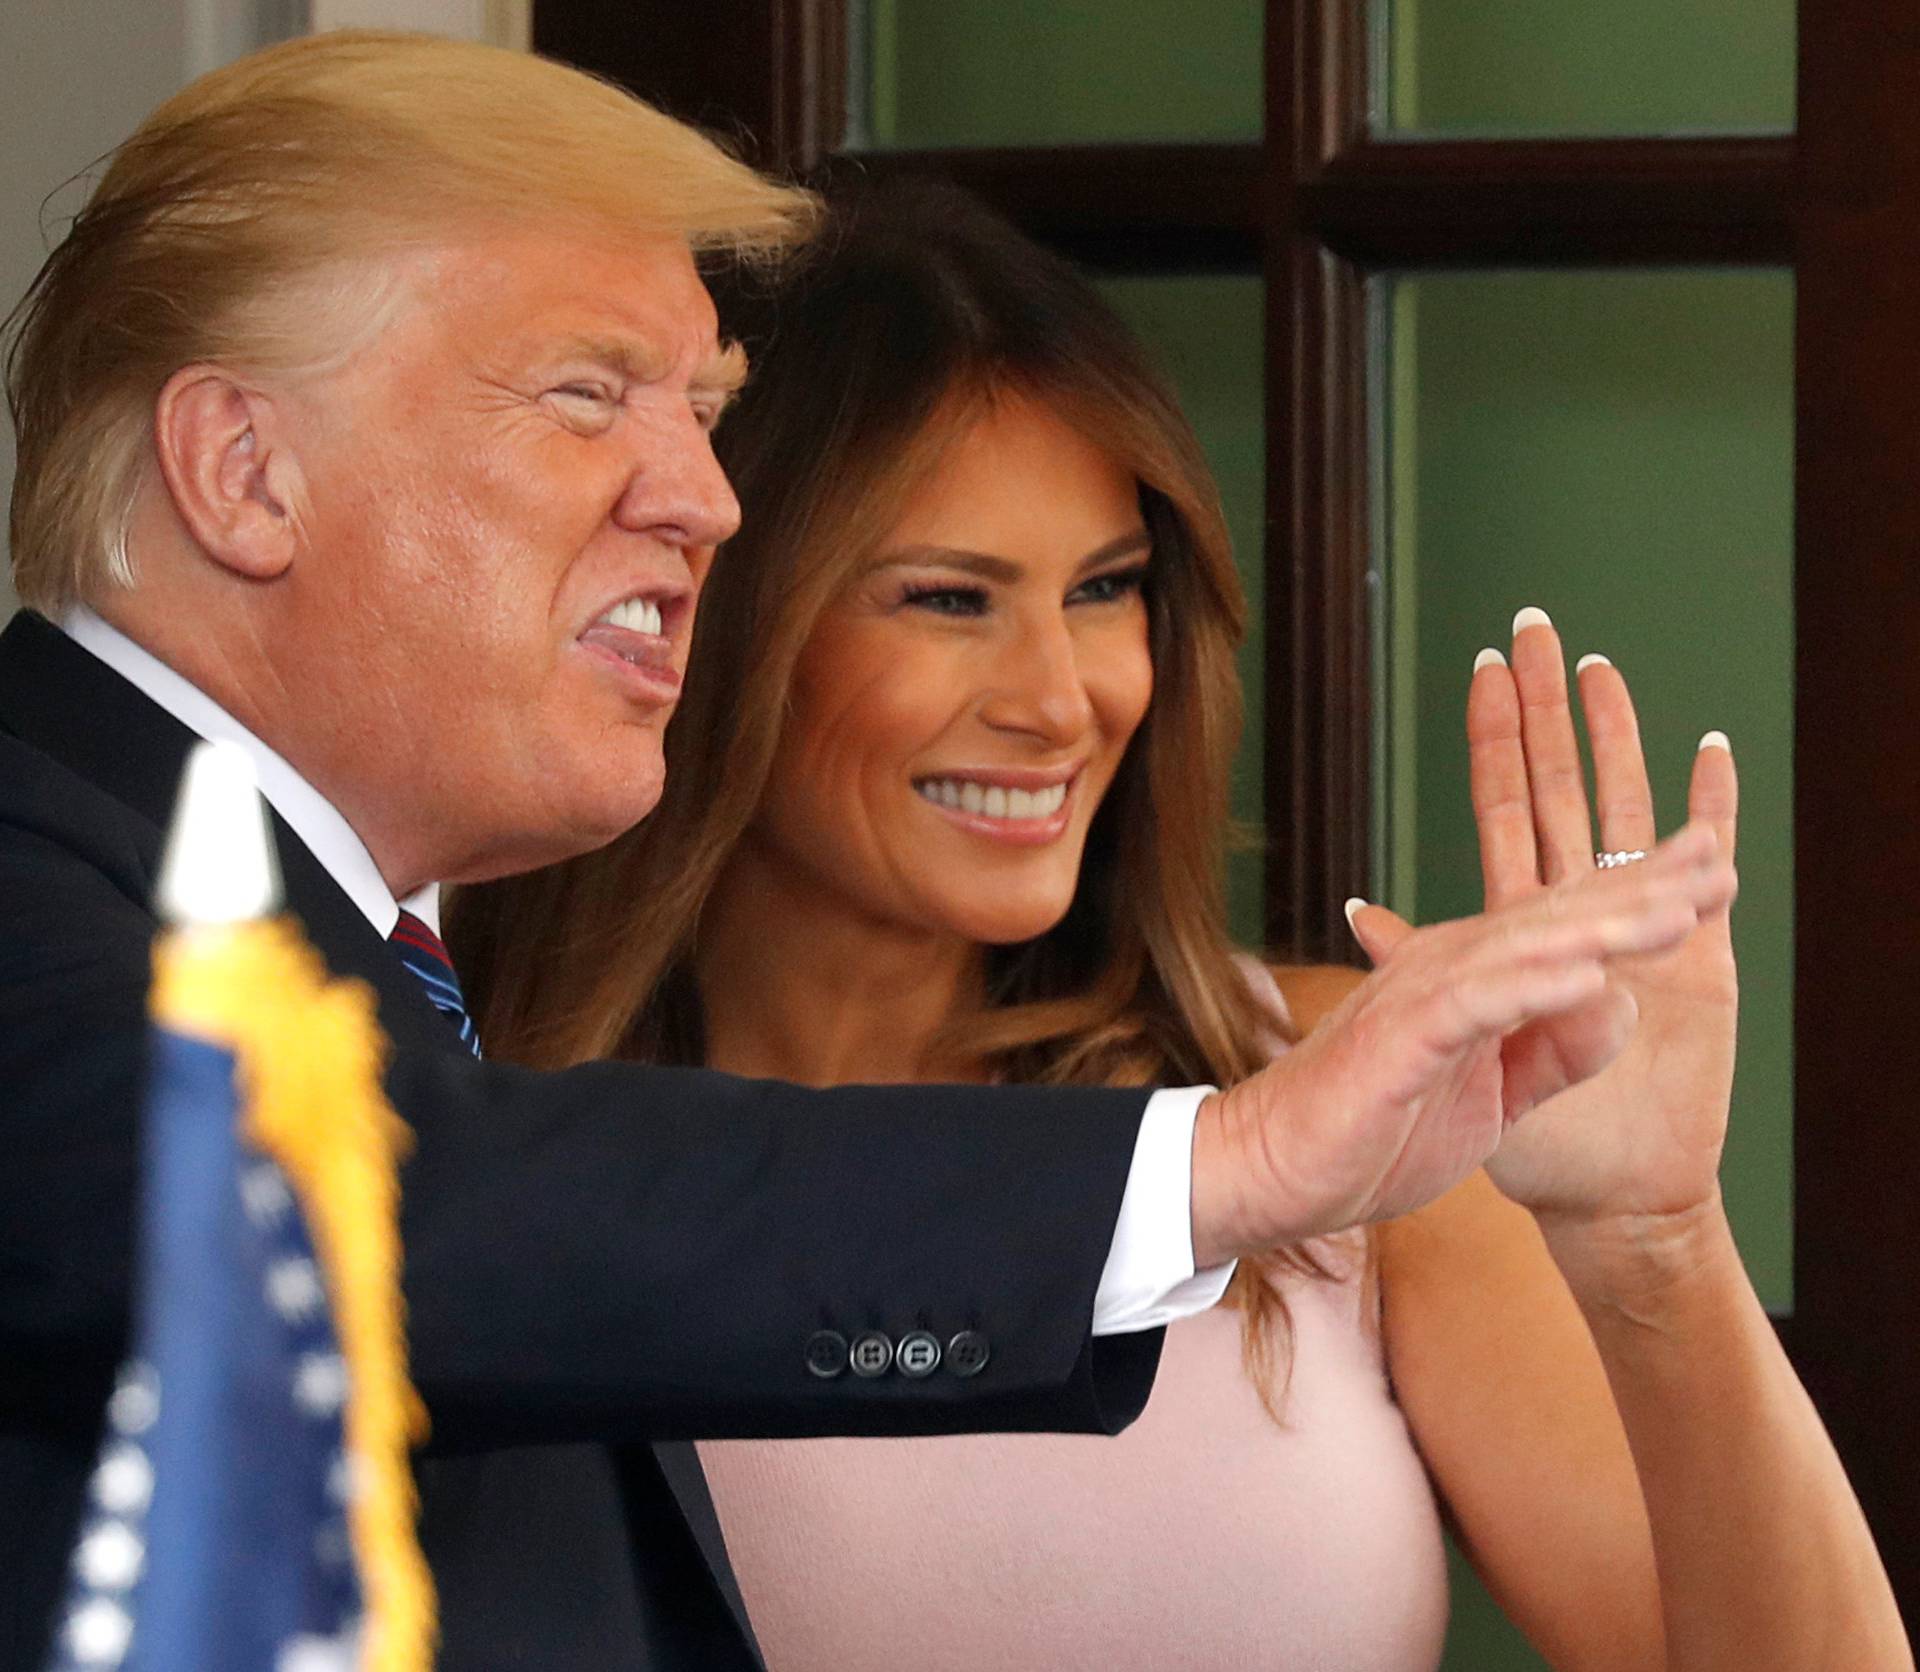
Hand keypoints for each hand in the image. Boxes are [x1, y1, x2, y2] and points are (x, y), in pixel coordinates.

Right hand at [1189, 821, 1735, 1263]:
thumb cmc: (1374, 1132)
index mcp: (1475, 977)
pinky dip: (1531, 988)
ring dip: (1603, 926)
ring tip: (1676, 909)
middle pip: (1557, 914)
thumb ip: (1557, 1051)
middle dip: (1640, 884)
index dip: (1643, 893)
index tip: (1714, 867)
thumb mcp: (1496, 1098)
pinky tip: (1588, 976)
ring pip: (1526, 948)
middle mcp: (1451, 967)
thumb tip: (1619, 1000)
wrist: (1275, 1170)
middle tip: (1714, 852)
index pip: (1570, 925)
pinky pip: (1475, 1006)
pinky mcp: (1398, 1038)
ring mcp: (1422, 997)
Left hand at [1465, 608, 1738, 1233]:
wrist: (1594, 1202)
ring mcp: (1634, 934)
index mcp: (1513, 928)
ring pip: (1624, 821)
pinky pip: (1697, 889)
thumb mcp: (1442, 1043)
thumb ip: (1416, 971)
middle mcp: (1572, 919)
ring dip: (1619, 749)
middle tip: (1542, 631)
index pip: (1507, 811)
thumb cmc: (1476, 1131)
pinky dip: (1701, 825)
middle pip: (1562, 792)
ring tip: (1604, 677)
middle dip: (1551, 714)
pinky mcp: (1690, 968)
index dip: (1499, 743)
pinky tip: (1708, 769)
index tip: (1492, 670)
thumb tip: (1362, 910)